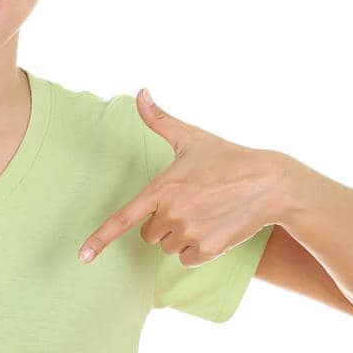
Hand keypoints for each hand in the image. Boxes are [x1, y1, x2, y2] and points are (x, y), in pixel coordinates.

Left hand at [79, 88, 278, 265]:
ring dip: (180, 236)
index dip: (99, 239)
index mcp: (161, 188)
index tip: (82, 257)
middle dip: (163, 223)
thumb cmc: (228, 158)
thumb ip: (160, 120)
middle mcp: (170, 213)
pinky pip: (185, 259)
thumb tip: (140, 92)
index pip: (122, 219)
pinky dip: (196, 249)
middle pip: (148, 234)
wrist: (270, 183)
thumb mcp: (192, 137)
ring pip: (167, 247)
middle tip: (191, 203)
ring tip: (206, 213)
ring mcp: (188, 233)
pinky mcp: (205, 250)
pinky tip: (214, 228)